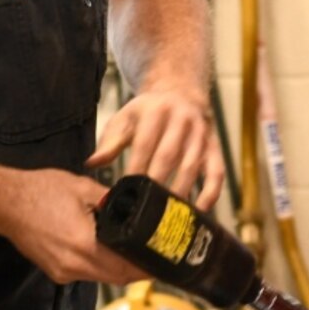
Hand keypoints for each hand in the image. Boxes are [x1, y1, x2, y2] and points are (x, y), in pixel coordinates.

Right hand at [0, 167, 147, 287]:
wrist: (4, 203)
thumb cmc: (40, 191)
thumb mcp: (82, 187)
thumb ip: (111, 200)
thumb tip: (134, 206)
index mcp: (84, 244)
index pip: (125, 266)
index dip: (146, 267)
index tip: (162, 262)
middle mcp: (74, 265)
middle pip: (116, 277)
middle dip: (136, 271)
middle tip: (153, 259)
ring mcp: (63, 272)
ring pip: (102, 278)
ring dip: (119, 270)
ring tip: (134, 254)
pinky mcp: (55, 272)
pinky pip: (86, 274)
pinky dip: (100, 266)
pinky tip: (106, 252)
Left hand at [87, 85, 224, 208]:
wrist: (180, 93)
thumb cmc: (147, 112)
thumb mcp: (126, 118)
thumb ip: (110, 142)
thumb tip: (91, 163)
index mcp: (156, 111)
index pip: (145, 143)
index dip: (136, 168)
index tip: (125, 191)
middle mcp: (182, 120)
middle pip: (169, 156)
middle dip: (156, 184)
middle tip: (144, 209)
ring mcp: (201, 134)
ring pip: (192, 166)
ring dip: (180, 192)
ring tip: (167, 216)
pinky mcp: (214, 148)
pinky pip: (217, 173)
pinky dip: (210, 193)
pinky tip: (199, 210)